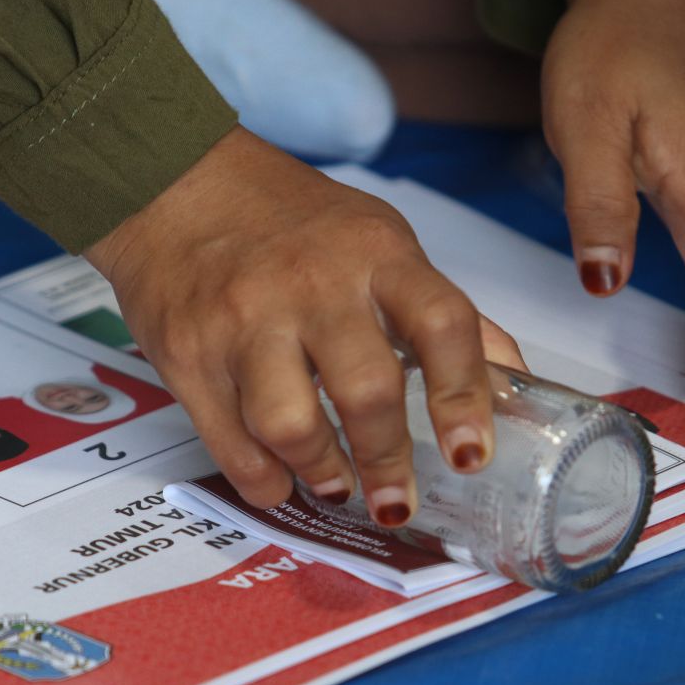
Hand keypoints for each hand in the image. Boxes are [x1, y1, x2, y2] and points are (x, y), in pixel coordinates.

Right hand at [87, 126, 525, 526]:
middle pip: (366, 391)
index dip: (465, 397)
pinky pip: (230, 444)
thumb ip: (439, 311)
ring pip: (290, 426)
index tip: (471, 455)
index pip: (441, 325)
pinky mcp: (187, 354)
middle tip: (397, 499)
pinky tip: (281, 479)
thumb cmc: (288, 220)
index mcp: (374, 253)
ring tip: (335, 483)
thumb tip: (511, 378)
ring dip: (323, 473)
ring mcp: (242, 321)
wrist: (173, 185)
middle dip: (389, 461)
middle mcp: (310, 284)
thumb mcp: (377, 240)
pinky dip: (263, 480)